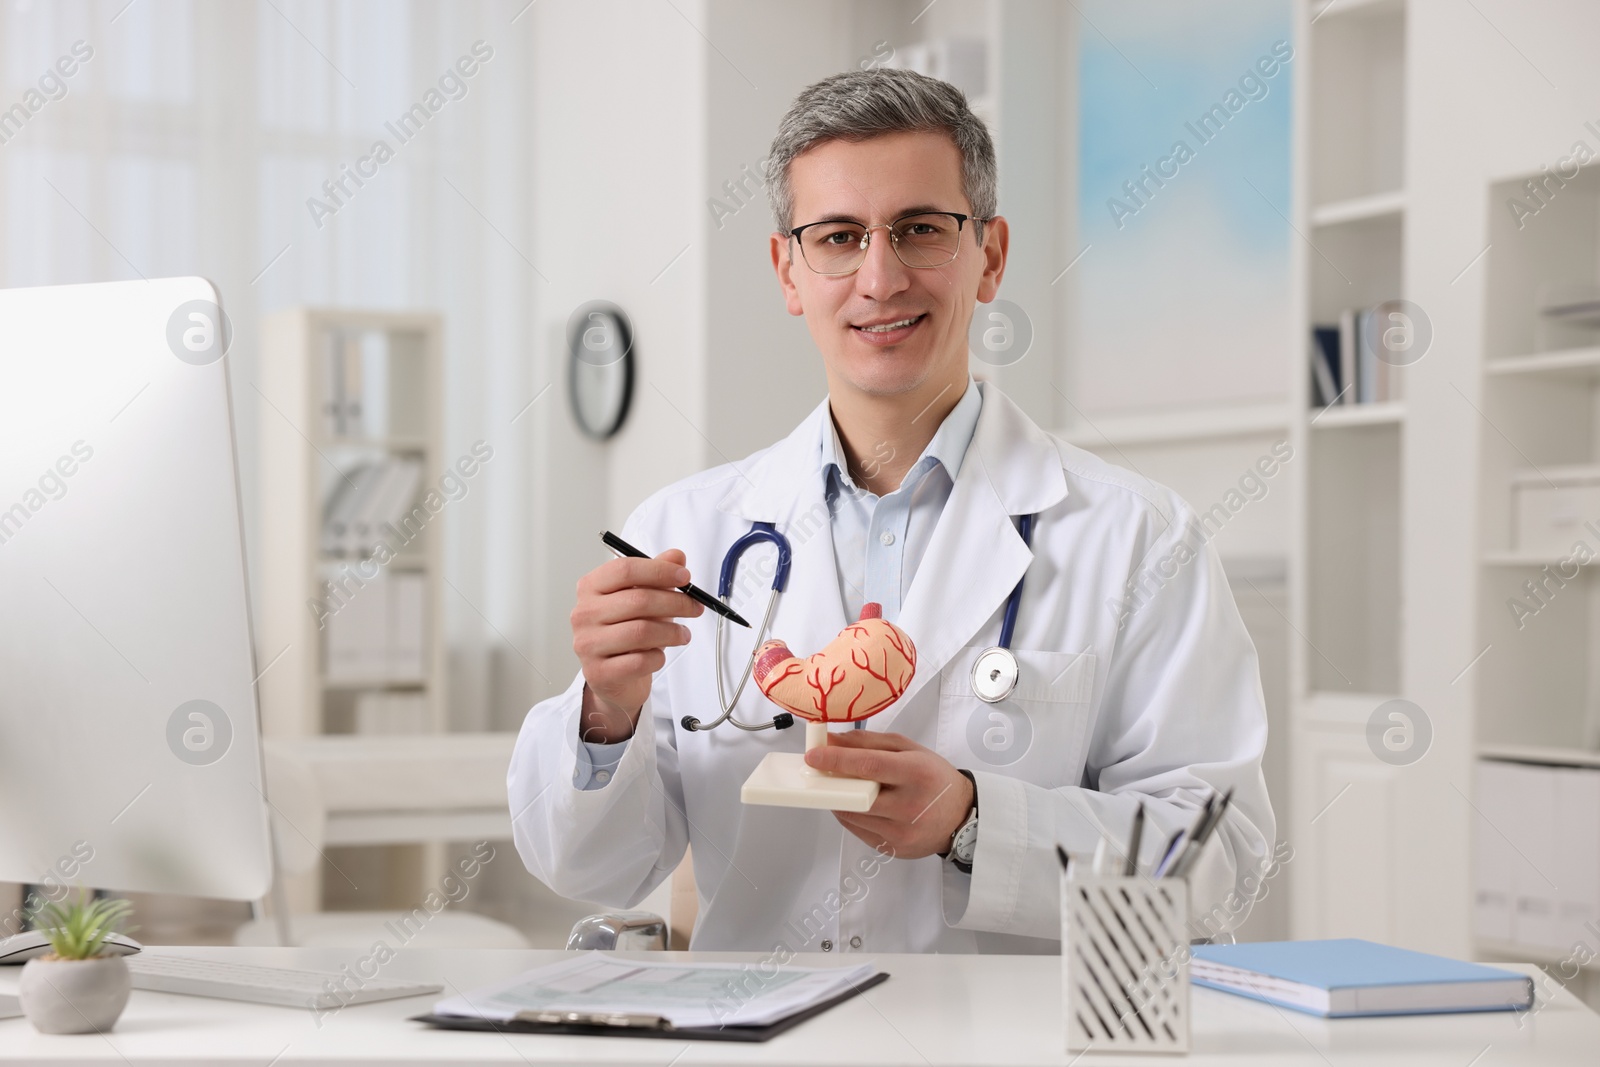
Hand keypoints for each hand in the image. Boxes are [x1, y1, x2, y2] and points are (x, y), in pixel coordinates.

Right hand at [571, 548, 702, 742]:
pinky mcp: (598, 672)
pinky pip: (639, 661)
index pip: (625, 569)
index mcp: (591, 587)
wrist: (612, 676)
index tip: (685, 577)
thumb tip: (677, 556)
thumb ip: (658, 574)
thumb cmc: (626, 630)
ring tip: (683, 634)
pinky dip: (658, 656)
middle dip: (675, 603)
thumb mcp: (642, 597)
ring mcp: (587, 644)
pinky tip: (660, 654)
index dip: (660, 571)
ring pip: (641, 632)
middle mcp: (584, 613)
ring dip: (672, 632)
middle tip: (695, 607)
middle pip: (638, 600)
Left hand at [804, 731, 973, 859]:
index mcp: (916, 774)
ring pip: (852, 816)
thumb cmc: (935, 777)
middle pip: (856, 795)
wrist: (961, 816)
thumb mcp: (908, 749)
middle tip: (819, 771)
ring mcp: (901, 833)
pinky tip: (858, 804)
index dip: (836, 761)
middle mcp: (910, 806)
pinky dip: (851, 815)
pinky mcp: (894, 849)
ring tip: (842, 786)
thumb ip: (868, 742)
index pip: (869, 766)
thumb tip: (831, 740)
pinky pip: (858, 831)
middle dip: (832, 783)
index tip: (813, 756)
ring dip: (839, 799)